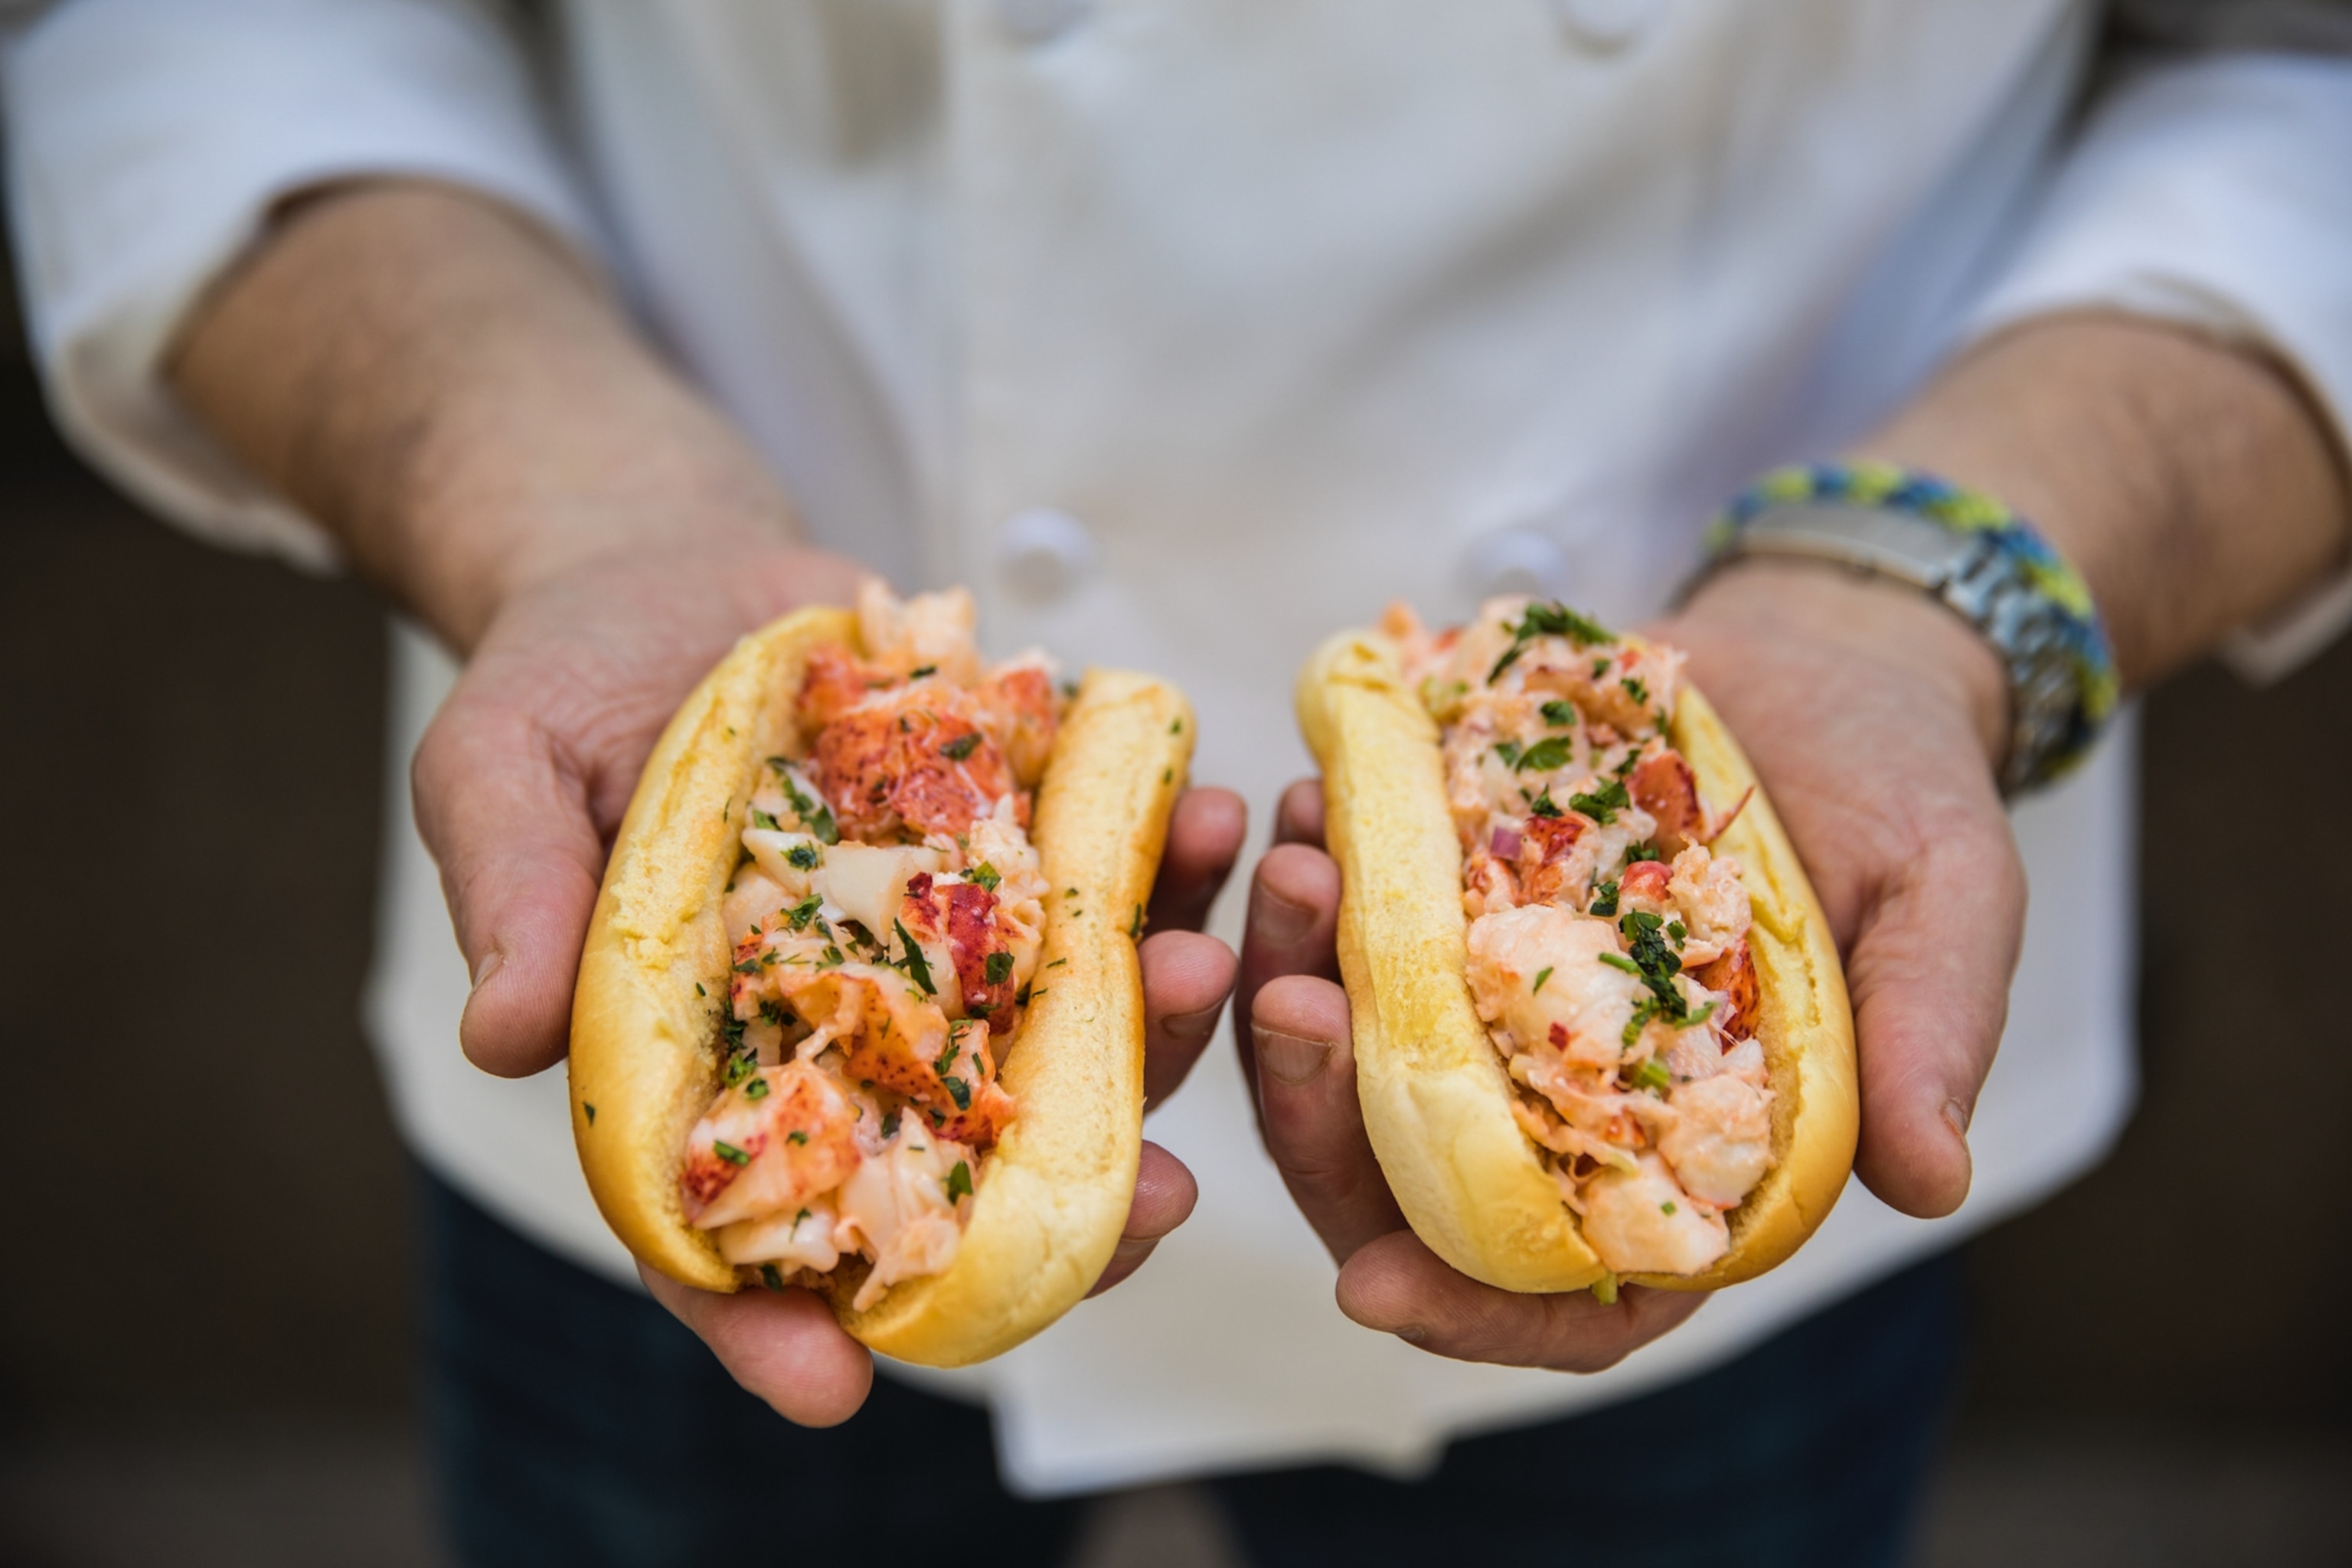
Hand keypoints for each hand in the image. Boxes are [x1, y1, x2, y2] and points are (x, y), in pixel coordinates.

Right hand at [412, 540, 1245, 1424]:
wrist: (675, 571)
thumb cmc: (563, 693)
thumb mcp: (501, 774)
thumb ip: (515, 899)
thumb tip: (503, 1034)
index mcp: (711, 1066)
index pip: (729, 1232)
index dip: (770, 1324)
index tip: (835, 1391)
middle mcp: (850, 1037)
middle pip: (955, 1166)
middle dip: (1059, 1203)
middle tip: (1153, 1202)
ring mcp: (952, 951)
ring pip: (1069, 1038)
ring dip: (1156, 1026)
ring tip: (1207, 963)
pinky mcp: (1020, 850)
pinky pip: (1114, 881)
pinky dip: (1174, 864)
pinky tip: (1216, 818)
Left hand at [1236, 561, 2015, 1370]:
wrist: (1820, 659)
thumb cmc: (1904, 794)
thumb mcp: (1947, 898)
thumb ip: (1926, 1032)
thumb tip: (1934, 1184)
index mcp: (1684, 1156)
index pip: (1572, 1296)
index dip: (1477, 1313)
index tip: (1375, 1286)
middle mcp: (1563, 1101)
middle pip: (1410, 1183)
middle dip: (1326, 1119)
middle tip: (1293, 1008)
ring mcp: (1486, 1004)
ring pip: (1351, 1058)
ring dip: (1291, 986)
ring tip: (1292, 871)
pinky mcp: (1442, 909)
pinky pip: (1343, 931)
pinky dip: (1311, 888)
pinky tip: (1303, 806)